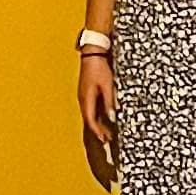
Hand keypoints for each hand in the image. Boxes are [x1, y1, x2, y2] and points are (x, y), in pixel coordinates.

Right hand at [78, 52, 116, 189]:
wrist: (93, 52)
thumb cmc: (99, 68)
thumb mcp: (107, 84)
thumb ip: (109, 100)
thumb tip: (112, 116)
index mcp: (86, 99)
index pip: (90, 121)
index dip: (97, 132)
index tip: (104, 141)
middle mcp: (83, 100)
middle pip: (89, 121)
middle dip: (98, 133)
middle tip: (107, 142)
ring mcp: (84, 96)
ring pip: (90, 116)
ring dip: (98, 126)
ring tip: (107, 135)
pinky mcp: (87, 92)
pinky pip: (91, 109)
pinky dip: (97, 117)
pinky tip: (104, 119)